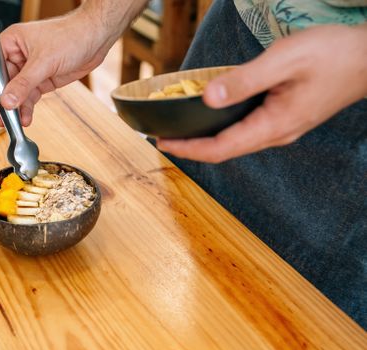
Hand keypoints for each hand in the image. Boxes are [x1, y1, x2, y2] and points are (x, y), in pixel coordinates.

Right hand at [0, 13, 110, 125]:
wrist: (95, 38)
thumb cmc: (70, 36)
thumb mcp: (43, 62)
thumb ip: (24, 83)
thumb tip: (7, 100)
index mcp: (11, 41)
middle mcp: (18, 55)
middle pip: (3, 81)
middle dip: (5, 100)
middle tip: (2, 117)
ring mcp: (30, 69)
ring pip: (17, 92)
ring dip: (17, 108)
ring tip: (16, 122)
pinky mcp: (42, 79)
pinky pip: (30, 96)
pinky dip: (27, 108)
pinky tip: (26, 118)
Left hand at [157, 24, 366, 162]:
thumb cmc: (334, 54)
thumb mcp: (284, 60)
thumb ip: (244, 80)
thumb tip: (207, 98)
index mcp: (273, 126)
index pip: (220, 149)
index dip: (187, 149)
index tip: (161, 142)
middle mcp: (276, 134)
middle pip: (224, 150)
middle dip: (191, 146)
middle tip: (162, 136)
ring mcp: (282, 128)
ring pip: (235, 141)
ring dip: (206, 138)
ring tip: (180, 128)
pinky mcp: (285, 117)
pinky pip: (247, 129)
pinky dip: (223, 126)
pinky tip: (212, 114)